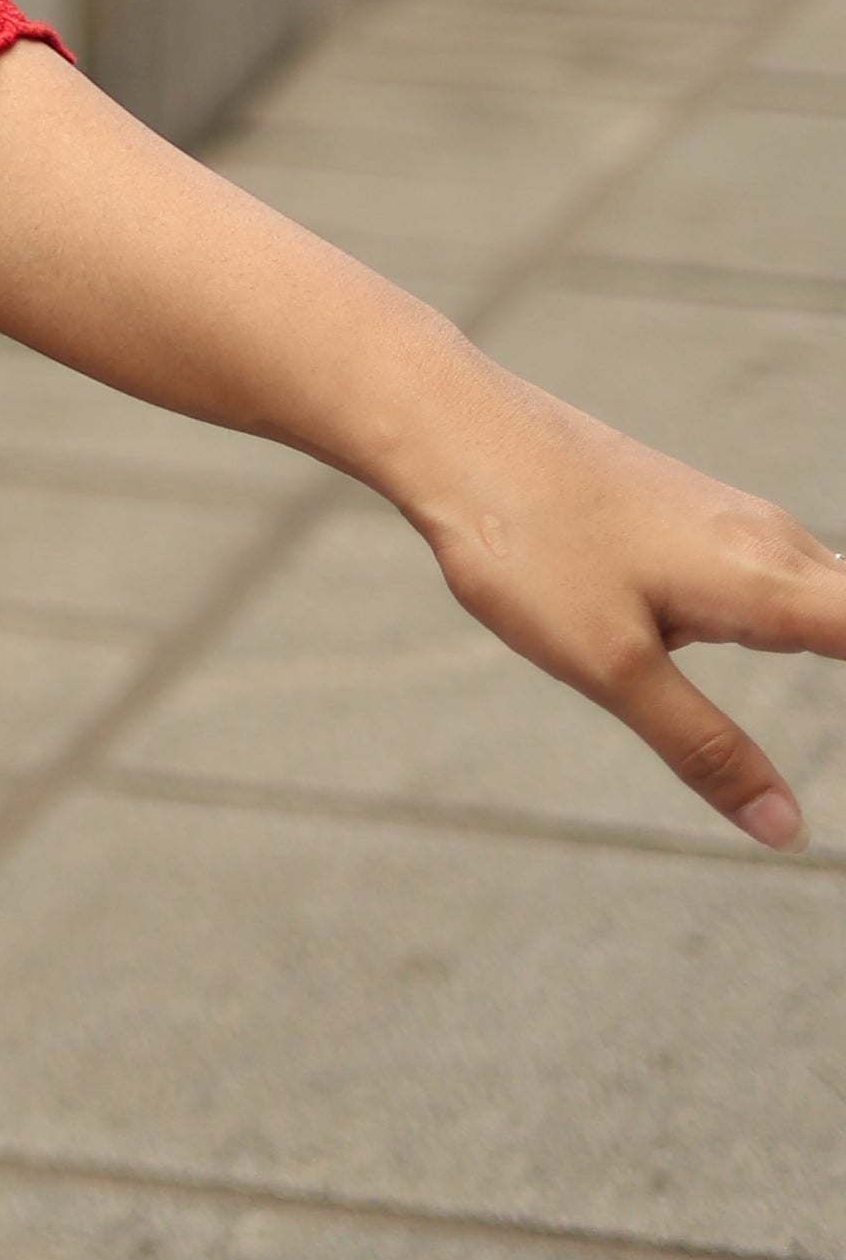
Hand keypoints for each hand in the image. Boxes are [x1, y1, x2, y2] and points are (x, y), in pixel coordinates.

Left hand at [405, 367, 845, 841]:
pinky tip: (828, 636)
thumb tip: (787, 832)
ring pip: (841, 594)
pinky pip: (801, 578)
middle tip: (845, 775)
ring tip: (835, 668)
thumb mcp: (610, 666)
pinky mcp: (701, 521)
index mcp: (770, 582)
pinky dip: (836, 616)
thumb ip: (704, 750)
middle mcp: (774, 543)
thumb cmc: (523, 540)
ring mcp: (739, 525)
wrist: (454, 426)